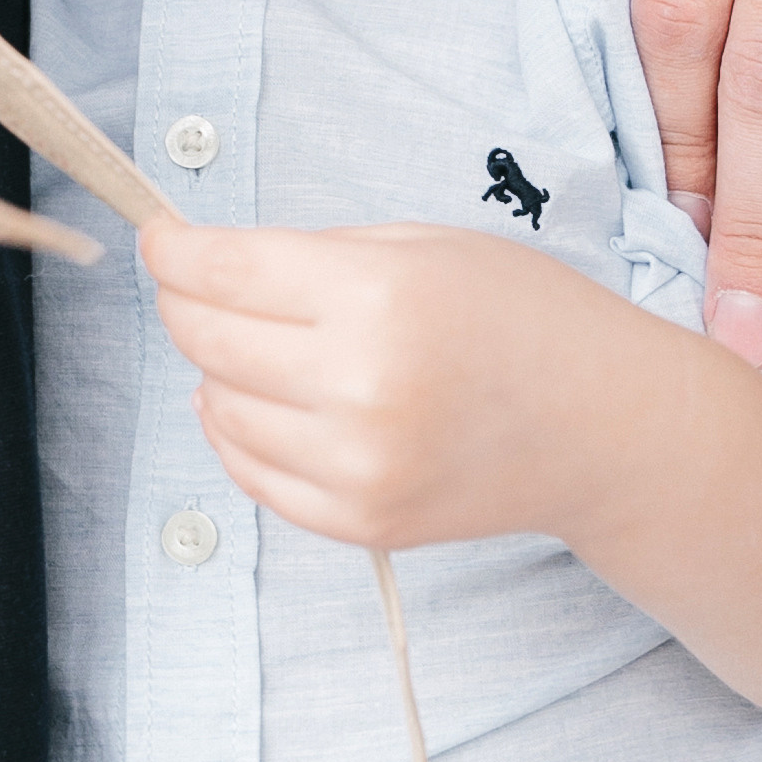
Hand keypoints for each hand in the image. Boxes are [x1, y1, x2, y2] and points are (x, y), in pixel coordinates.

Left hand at [145, 213, 618, 554]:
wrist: (603, 425)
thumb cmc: (521, 315)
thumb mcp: (422, 244)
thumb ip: (311, 255)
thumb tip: (204, 267)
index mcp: (377, 295)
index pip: (224, 270)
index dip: (172, 250)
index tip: (158, 239)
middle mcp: (361, 385)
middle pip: (207, 339)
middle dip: (183, 303)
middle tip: (191, 285)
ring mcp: (360, 466)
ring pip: (219, 408)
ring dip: (215, 371)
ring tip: (257, 347)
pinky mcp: (363, 522)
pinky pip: (252, 475)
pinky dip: (238, 434)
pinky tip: (265, 402)